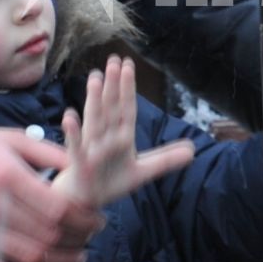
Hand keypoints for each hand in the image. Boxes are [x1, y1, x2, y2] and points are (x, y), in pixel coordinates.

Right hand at [0, 122, 99, 261]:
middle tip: (91, 238)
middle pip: (50, 235)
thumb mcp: (8, 138)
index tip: (98, 219)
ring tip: (78, 258)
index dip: (85, 219)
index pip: (59, 208)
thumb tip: (85, 166)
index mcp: (7, 175)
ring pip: (31, 259)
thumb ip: (47, 152)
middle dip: (80, 240)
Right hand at [57, 56, 194, 208]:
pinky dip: (73, 132)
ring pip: (95, 121)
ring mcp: (92, 148)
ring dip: (95, 100)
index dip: (129, 87)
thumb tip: (193, 150)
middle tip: (114, 60)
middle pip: (112, 107)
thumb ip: (166, 159)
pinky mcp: (81, 163)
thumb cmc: (111, 181)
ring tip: (95, 78)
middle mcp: (106, 136)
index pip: (127, 108)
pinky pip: (76, 146)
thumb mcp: (143, 171)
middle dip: (114, 85)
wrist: (87, 201)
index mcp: (122, 136)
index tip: (129, 65)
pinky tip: (69, 117)